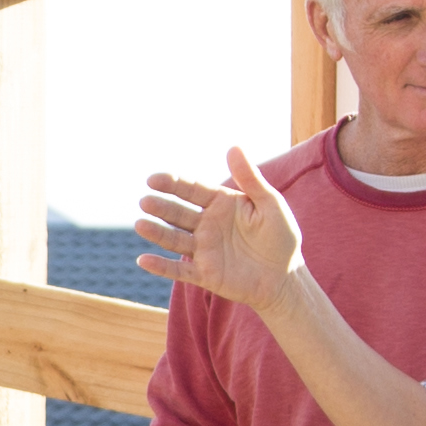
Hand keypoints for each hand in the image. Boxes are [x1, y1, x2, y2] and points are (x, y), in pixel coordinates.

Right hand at [133, 150, 304, 314]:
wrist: (286, 278)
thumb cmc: (281, 237)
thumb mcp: (270, 204)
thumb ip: (250, 178)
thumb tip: (233, 147)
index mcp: (220, 203)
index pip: (192, 190)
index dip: (173, 184)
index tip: (154, 179)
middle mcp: (206, 224)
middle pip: (178, 213)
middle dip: (161, 207)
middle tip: (145, 201)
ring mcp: (203, 249)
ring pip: (174, 239)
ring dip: (156, 232)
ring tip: (140, 224)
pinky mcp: (204, 274)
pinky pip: (179, 270)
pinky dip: (161, 267)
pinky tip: (143, 261)